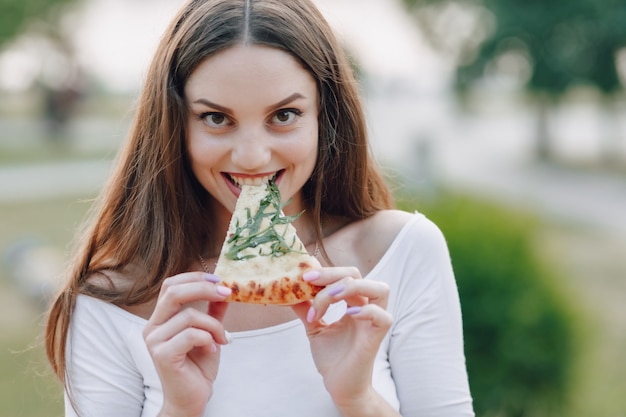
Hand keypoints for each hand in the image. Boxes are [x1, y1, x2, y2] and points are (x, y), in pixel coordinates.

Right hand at [143, 272, 230, 416]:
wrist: (191, 399)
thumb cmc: (198, 366)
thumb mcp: (210, 332)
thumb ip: (213, 311)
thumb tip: (225, 288)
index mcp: (160, 318)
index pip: (171, 285)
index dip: (195, 277)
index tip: (219, 280)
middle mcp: (152, 326)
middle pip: (174, 292)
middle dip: (204, 288)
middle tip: (227, 292)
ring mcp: (154, 341)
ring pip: (188, 316)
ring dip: (213, 325)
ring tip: (222, 339)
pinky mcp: (161, 355)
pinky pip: (191, 335)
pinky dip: (208, 339)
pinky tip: (213, 351)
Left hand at [291, 267, 392, 409]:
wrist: (340, 387)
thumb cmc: (332, 358)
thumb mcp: (314, 328)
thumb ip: (306, 308)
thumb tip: (289, 290)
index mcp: (353, 303)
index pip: (346, 275)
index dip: (326, 272)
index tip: (304, 277)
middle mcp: (365, 308)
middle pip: (358, 276)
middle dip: (333, 274)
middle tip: (310, 280)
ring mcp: (373, 322)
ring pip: (379, 289)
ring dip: (350, 287)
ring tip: (327, 298)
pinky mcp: (376, 338)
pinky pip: (382, 316)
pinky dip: (365, 311)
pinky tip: (346, 314)